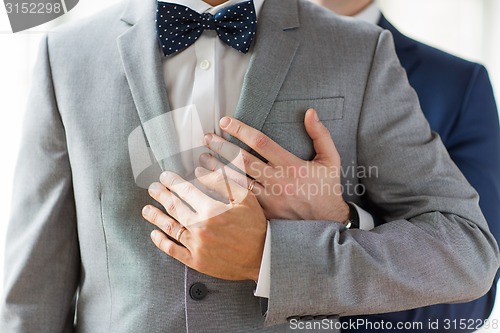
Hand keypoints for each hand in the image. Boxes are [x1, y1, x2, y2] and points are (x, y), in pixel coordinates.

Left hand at [142, 171, 266, 280]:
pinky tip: (154, 234)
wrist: (263, 257)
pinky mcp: (196, 261)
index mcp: (211, 209)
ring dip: (155, 216)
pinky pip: (173, 250)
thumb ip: (222, 182)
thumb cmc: (256, 226)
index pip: (185, 190)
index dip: (172, 181)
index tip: (165, 176)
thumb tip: (201, 171)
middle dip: (161, 195)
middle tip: (153, 189)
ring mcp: (196, 246)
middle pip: (173, 207)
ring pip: (169, 227)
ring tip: (146, 209)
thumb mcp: (245, 198)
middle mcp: (200, 227)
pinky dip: (161, 241)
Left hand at [201, 109, 348, 221]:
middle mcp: (277, 182)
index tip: (225, 122)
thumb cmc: (327, 189)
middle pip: (242, 161)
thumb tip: (309, 112)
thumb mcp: (331, 159)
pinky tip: (210, 186)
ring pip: (237, 182)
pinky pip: (240, 202)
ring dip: (217, 170)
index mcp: (291, 166)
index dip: (241, 130)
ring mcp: (269, 200)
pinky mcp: (264, 215)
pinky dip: (224, 193)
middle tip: (207, 138)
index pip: (261, 142)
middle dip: (222, 147)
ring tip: (202, 160)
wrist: (329, 223)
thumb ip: (320, 135)